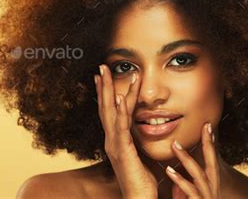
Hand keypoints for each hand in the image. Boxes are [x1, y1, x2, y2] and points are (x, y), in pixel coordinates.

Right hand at [94, 64, 157, 197]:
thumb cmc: (142, 181)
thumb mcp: (140, 156)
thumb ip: (139, 141)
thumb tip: (146, 129)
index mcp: (116, 141)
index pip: (109, 112)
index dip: (106, 94)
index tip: (103, 77)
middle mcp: (111, 140)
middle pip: (105, 107)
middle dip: (104, 86)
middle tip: (101, 67)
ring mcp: (115, 145)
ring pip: (111, 112)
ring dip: (110, 91)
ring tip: (107, 72)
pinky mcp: (123, 151)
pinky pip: (121, 127)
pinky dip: (119, 111)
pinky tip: (119, 98)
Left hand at [165, 123, 220, 198]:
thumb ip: (183, 189)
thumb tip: (172, 173)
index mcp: (211, 188)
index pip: (212, 163)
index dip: (210, 145)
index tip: (208, 128)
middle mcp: (212, 191)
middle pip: (212, 163)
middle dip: (208, 143)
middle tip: (205, 125)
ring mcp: (208, 197)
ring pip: (198, 174)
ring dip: (186, 158)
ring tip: (174, 145)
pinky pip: (191, 191)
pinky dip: (180, 180)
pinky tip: (169, 171)